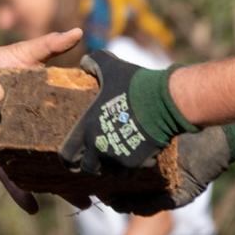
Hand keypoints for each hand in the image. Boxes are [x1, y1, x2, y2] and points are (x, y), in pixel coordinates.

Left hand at [0, 29, 85, 211]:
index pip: (68, 129)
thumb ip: (48, 46)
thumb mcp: (21, 54)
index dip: (87, 143)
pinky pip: (4, 170)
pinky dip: (17, 188)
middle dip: (75, 174)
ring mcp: (10, 142)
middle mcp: (28, 132)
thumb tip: (78, 31)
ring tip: (78, 203)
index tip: (110, 156)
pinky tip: (32, 206)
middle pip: (55, 155)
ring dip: (54, 186)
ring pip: (36, 169)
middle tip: (99, 192)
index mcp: (40, 112)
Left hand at [59, 49, 189, 174]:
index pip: (67, 156)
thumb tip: (84, 62)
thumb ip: (93, 62)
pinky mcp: (138, 164)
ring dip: (110, 165)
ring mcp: (119, 159)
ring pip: (110, 172)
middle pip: (88, 168)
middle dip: (91, 163)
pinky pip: (129, 171)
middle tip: (96, 155)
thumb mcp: (109, 67)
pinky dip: (129, 166)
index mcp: (87, 129)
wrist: (166, 101)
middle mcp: (99, 148)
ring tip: (114, 153)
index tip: (71, 157)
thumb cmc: (135, 83)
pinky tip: (132, 153)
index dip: (67, 158)